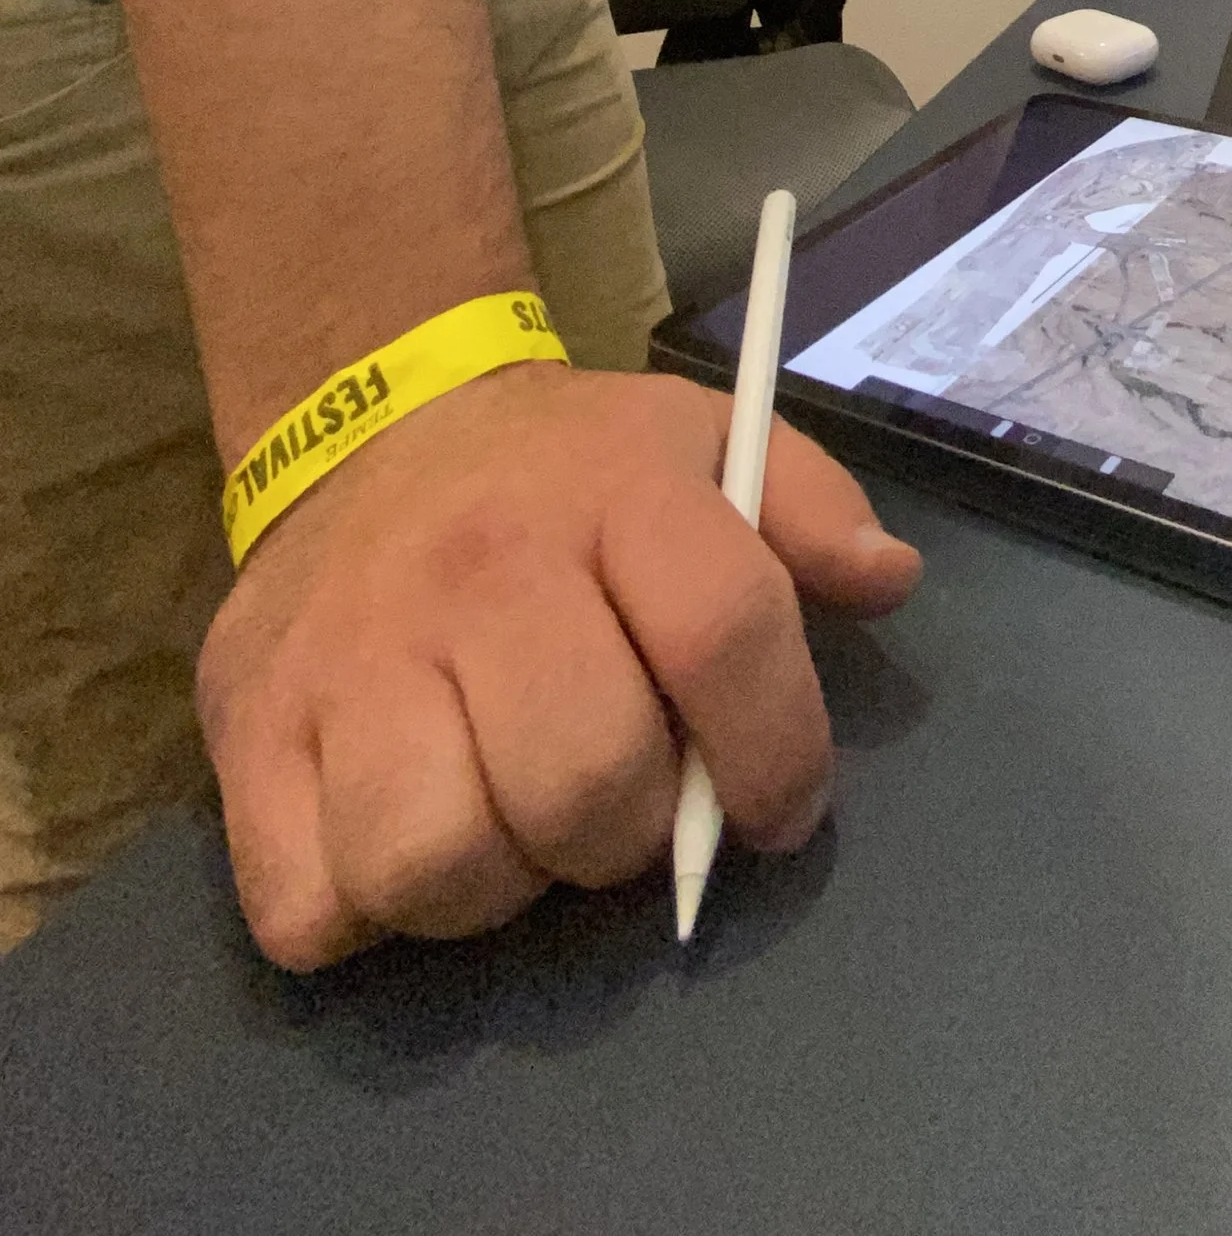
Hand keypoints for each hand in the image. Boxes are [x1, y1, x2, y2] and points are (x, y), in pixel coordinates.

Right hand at [195, 361, 920, 969]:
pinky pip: (311, 908)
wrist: (375, 417)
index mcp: (612, 493)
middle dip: (629, 835)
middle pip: (586, 783)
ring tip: (512, 823)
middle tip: (619, 806)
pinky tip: (403, 837)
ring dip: (498, 884)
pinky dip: (365, 911)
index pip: (724, 632)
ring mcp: (349, 655)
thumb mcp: (702, 441)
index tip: (783, 807)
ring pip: (442, 865)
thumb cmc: (565, 469)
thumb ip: (809, 508)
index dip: (779, 749)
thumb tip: (889, 582)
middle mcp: (480, 571)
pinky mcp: (246, 733)